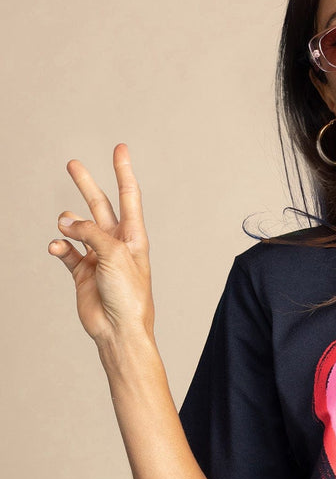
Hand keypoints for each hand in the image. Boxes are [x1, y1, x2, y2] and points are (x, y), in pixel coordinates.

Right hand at [48, 143, 153, 346]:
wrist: (118, 330)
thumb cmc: (128, 296)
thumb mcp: (114, 255)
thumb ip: (91, 233)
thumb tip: (66, 223)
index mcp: (134, 236)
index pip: (128, 196)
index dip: (123, 171)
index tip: (120, 148)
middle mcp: (116, 244)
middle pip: (99, 205)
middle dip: (86, 184)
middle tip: (72, 164)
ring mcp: (98, 257)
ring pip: (78, 228)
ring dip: (68, 224)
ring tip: (64, 226)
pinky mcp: (83, 273)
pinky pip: (66, 251)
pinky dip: (59, 247)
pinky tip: (57, 247)